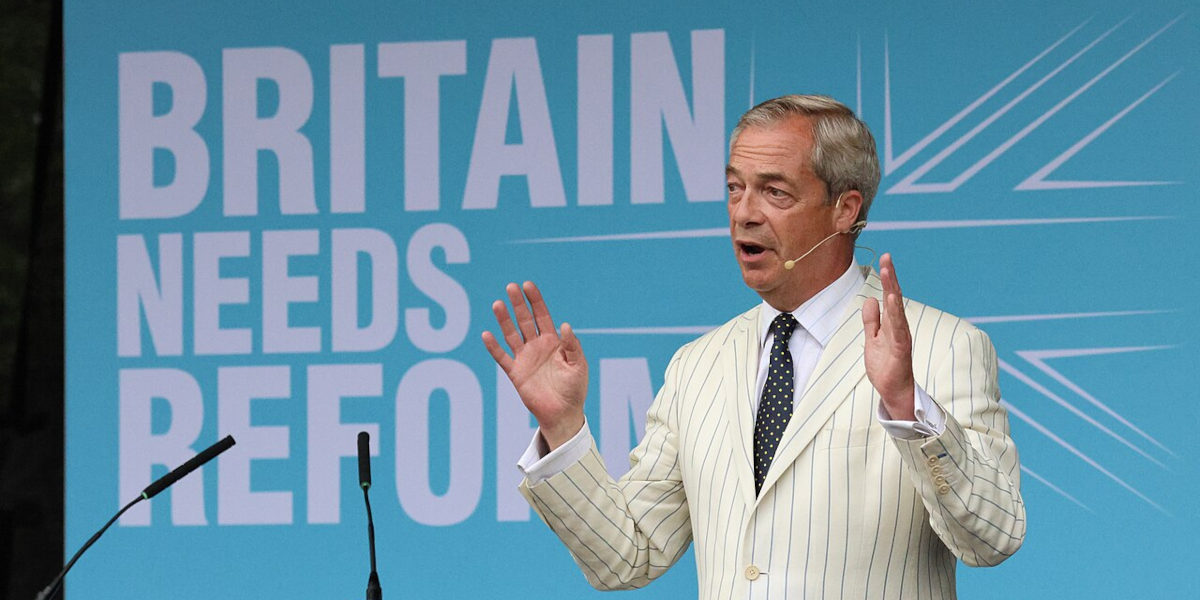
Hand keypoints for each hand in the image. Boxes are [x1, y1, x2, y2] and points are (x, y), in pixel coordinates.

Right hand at [482, 281, 587, 449]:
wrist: (563, 414)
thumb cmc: (574, 389)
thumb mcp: (578, 365)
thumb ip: (572, 346)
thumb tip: (564, 325)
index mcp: (553, 342)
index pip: (542, 315)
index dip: (535, 300)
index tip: (527, 285)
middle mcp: (537, 346)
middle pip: (524, 320)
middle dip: (518, 304)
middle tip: (510, 287)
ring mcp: (525, 359)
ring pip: (511, 334)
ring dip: (504, 320)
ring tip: (497, 304)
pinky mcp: (515, 373)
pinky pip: (502, 358)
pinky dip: (494, 347)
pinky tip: (487, 334)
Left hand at [862, 253, 915, 419]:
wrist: (893, 391)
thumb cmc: (885, 367)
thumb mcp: (872, 339)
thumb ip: (871, 321)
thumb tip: (870, 300)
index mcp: (892, 324)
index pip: (890, 296)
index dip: (888, 278)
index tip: (886, 259)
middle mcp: (898, 327)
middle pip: (895, 298)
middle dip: (891, 277)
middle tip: (888, 257)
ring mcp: (901, 337)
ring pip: (897, 309)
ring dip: (893, 289)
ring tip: (889, 272)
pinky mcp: (900, 349)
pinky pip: (898, 328)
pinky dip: (896, 313)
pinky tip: (892, 300)